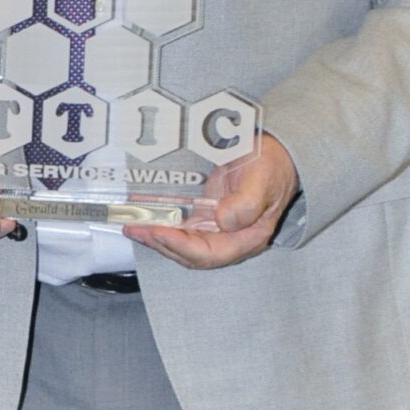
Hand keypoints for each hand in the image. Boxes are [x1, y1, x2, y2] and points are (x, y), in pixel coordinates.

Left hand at [129, 134, 298, 269]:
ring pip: (181, 243)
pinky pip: (180, 227)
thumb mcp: (262, 180)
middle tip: (137, 229)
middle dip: (161, 243)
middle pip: (190, 253)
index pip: (210, 254)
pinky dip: (161, 224)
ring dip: (156, 237)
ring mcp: (216, 230)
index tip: (160, 232)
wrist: (276, 155)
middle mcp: (230, 239)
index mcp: (247, 238)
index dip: (182, 247)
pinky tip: (144, 217)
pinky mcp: (206, 218)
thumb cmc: (273, 168)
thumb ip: (246, 203)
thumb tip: (224, 221)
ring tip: (133, 226)